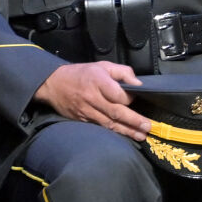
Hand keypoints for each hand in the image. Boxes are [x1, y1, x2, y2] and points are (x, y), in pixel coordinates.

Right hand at [34, 60, 149, 139]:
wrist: (53, 84)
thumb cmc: (82, 73)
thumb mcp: (102, 66)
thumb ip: (122, 72)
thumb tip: (138, 84)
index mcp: (97, 81)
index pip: (117, 95)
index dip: (130, 99)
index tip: (139, 99)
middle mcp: (92, 98)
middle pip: (116, 112)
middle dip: (133, 121)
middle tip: (148, 127)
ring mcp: (86, 111)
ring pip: (109, 123)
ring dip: (126, 131)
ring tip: (141, 136)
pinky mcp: (82, 120)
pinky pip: (100, 127)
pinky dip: (113, 132)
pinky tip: (125, 136)